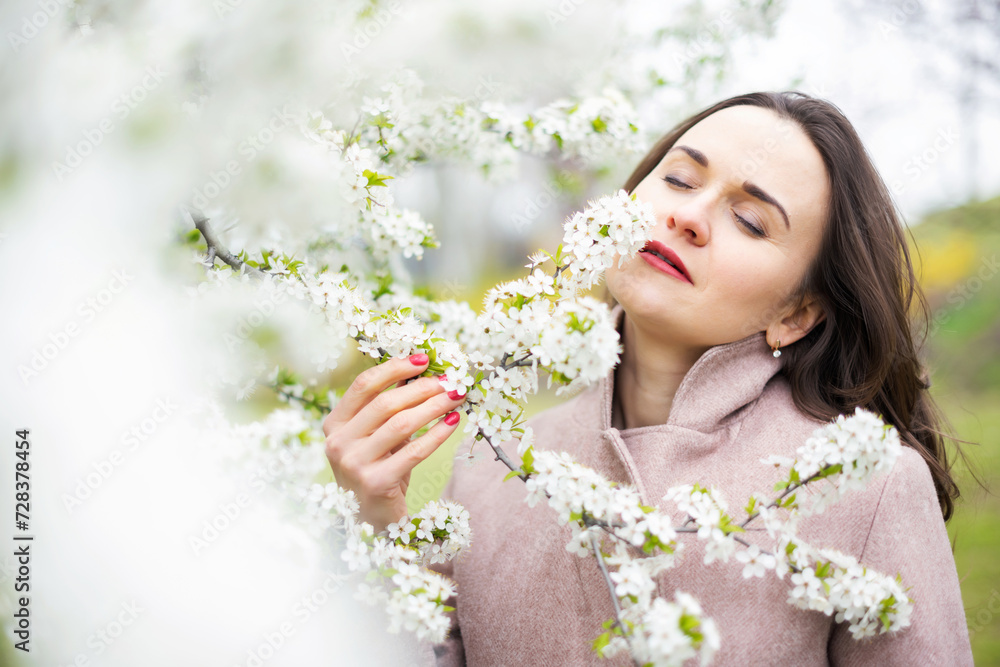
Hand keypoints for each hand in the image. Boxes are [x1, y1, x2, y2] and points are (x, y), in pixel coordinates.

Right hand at [322, 353, 465, 532]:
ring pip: (401, 424)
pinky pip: (413, 451)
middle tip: (451, 381)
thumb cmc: (379, 470)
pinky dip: (437, 433)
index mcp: (335, 424)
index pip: (364, 385)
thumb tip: (421, 370)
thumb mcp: (380, 436)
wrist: (374, 519)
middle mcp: (338, 443)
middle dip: (424, 387)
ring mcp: (354, 464)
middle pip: (386, 403)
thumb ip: (392, 405)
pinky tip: (453, 422)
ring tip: (457, 397)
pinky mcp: (375, 483)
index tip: (423, 359)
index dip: (395, 368)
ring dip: (434, 406)